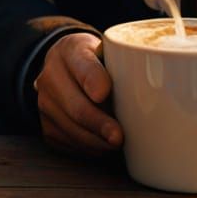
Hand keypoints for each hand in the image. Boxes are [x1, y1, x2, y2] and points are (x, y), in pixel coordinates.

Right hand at [34, 32, 122, 155]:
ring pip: (71, 129)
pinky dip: (87, 147)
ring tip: (116, 143)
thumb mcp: (107, 50)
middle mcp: (51, 75)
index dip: (92, 80)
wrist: (66, 67)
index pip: (81, 65)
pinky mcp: (45, 124)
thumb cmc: (96, 61)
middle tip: (119, 137)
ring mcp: (44, 101)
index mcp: (70, 50)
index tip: (104, 94)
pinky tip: (102, 144)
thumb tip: (151, 84)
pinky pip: (67, 143)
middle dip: (98, 124)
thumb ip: (123, 60)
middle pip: (75, 106)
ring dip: (96, 141)